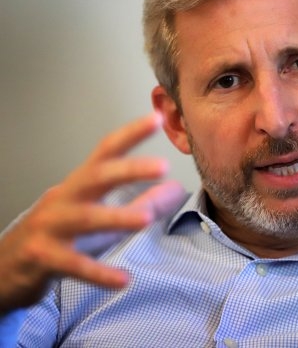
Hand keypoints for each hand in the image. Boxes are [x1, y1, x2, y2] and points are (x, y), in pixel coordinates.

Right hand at [0, 113, 186, 313]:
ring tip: (145, 220)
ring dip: (116, 217)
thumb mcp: (99, 215)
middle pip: (95, 177)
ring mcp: (49, 228)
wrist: (2, 267)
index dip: (130, 134)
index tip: (156, 120)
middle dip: (128, 169)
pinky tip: (123, 280)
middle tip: (162, 165)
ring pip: (84, 218)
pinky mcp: (42, 258)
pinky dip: (98, 272)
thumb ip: (139, 203)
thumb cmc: (56, 234)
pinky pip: (73, 264)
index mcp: (79, 185)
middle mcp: (63, 199)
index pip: (105, 152)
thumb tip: (177, 190)